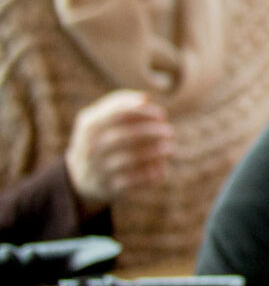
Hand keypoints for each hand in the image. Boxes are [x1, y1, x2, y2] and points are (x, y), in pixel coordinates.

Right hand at [65, 89, 173, 206]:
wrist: (80, 177)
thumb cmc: (100, 139)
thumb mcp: (101, 119)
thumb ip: (122, 104)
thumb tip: (146, 98)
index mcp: (90, 125)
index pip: (119, 113)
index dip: (144, 112)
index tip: (162, 114)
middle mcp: (90, 147)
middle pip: (125, 136)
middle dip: (152, 132)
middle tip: (170, 132)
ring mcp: (97, 168)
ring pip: (129, 159)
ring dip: (154, 153)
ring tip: (170, 149)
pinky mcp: (107, 187)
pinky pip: (131, 181)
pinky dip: (149, 174)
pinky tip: (160, 170)